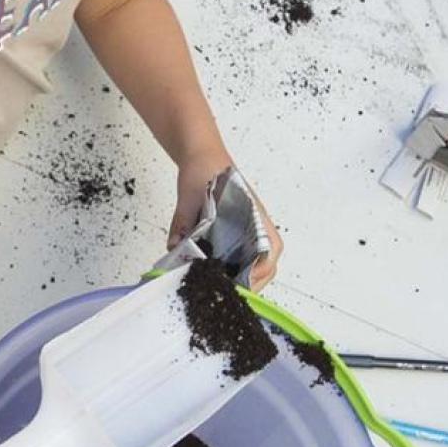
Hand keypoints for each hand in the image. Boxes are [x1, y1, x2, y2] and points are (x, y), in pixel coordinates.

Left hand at [169, 155, 281, 289]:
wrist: (201, 154)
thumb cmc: (204, 168)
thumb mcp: (190, 195)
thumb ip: (183, 220)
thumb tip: (175, 247)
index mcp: (254, 214)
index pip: (272, 248)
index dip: (262, 270)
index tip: (245, 282)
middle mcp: (254, 225)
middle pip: (265, 262)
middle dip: (251, 281)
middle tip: (228, 292)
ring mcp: (246, 230)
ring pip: (253, 262)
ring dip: (240, 276)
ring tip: (219, 287)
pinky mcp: (232, 233)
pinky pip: (239, 255)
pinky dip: (229, 267)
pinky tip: (210, 272)